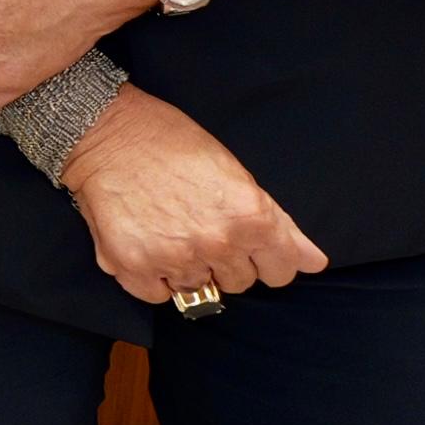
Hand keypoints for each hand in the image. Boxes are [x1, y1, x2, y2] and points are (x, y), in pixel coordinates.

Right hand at [58, 84, 329, 304]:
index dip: (264, 257)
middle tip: (199, 226)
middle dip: (225, 260)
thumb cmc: (175, 145)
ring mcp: (175, 257)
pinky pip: (158, 294)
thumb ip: (281, 224)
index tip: (244, 241)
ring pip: (199, 291)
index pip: (280, 272)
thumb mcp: (238, 176)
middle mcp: (218, 243)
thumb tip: (316, 263)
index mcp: (251, 219)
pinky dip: (153, 276)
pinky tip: (147, 242)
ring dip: (188, 269)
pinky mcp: (134, 265)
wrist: (108, 130)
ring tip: (170, 231)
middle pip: (239, 283)